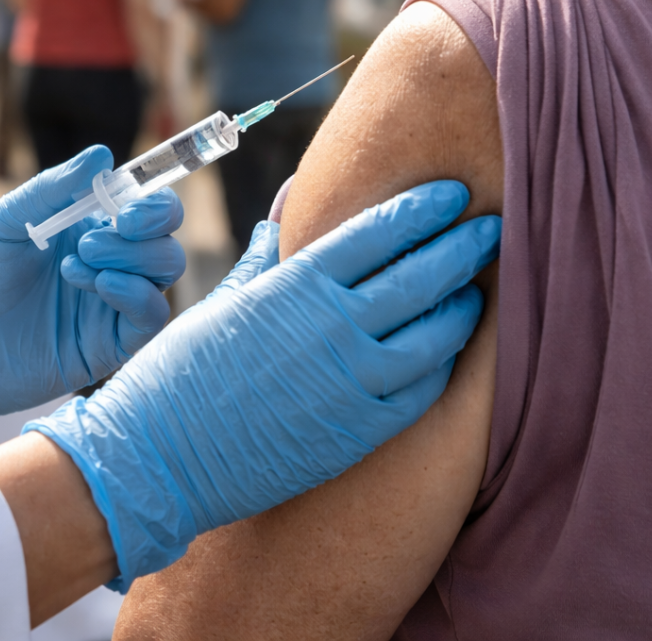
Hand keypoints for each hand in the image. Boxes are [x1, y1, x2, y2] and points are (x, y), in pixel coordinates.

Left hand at [0, 146, 185, 459]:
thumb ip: (51, 191)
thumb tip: (102, 154)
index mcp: (80, 228)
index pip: (140, 206)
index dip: (149, 198)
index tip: (126, 202)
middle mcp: (102, 264)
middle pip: (162, 237)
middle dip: (149, 225)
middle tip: (102, 231)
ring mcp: (106, 305)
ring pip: (163, 272)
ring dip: (134, 257)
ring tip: (79, 259)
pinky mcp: (105, 346)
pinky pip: (149, 317)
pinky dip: (137, 294)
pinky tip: (99, 284)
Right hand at [26, 181, 500, 589]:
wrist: (158, 458)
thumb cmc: (180, 372)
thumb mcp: (223, 299)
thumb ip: (267, 252)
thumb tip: (288, 200)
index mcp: (296, 286)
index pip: (379, 230)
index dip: (423, 207)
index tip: (453, 193)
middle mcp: (332, 328)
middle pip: (421, 276)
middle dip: (463, 246)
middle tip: (494, 227)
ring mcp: (352, 383)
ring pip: (436, 336)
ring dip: (463, 306)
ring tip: (476, 290)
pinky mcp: (358, 433)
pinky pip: (423, 393)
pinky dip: (443, 366)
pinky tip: (447, 352)